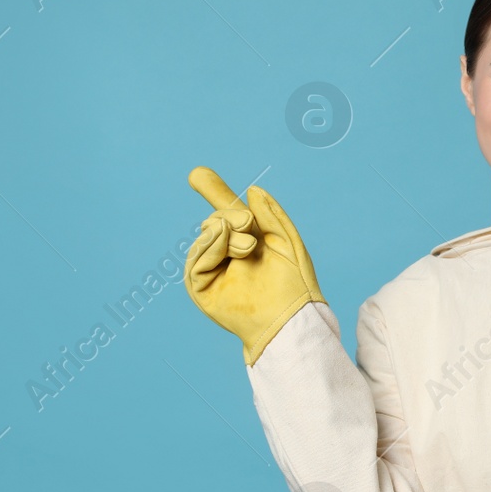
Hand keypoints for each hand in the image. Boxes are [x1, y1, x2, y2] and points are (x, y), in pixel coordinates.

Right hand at [184, 166, 325, 365]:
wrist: (291, 317)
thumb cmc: (294, 284)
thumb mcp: (286, 240)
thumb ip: (270, 214)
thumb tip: (251, 190)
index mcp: (248, 242)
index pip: (227, 214)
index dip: (214, 193)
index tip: (197, 174)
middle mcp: (228, 255)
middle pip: (215, 221)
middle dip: (229, 215)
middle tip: (249, 225)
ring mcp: (214, 271)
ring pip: (205, 237)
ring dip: (224, 231)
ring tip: (249, 244)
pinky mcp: (202, 289)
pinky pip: (196, 260)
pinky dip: (210, 246)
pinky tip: (228, 245)